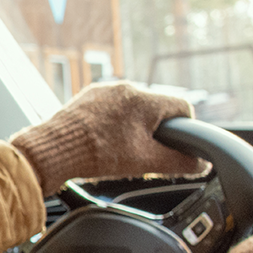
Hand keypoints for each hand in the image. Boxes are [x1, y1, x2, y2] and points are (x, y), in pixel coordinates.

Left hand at [9, 82, 206, 195]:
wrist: (51, 151)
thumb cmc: (97, 155)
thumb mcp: (145, 162)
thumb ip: (178, 162)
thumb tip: (201, 164)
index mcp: (144, 98)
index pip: (182, 107)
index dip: (185, 129)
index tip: (176, 146)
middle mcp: (125, 88)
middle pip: (156, 110)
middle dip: (156, 132)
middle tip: (145, 154)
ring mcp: (103, 91)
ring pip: (132, 110)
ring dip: (134, 129)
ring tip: (120, 151)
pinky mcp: (86, 98)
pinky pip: (110, 110)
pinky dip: (113, 126)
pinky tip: (104, 144)